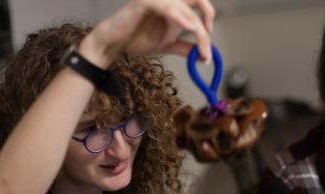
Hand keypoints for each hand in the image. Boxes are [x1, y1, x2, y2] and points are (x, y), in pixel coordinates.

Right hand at [80, 0, 214, 67]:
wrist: (116, 43)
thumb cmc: (138, 39)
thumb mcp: (169, 44)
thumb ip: (186, 48)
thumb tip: (205, 57)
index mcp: (175, 5)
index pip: (199, 4)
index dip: (209, 17)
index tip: (209, 39)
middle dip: (207, 18)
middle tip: (208, 40)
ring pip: (185, 7)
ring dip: (196, 27)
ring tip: (201, 45)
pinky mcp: (147, 2)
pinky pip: (167, 7)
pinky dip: (180, 17)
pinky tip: (188, 27)